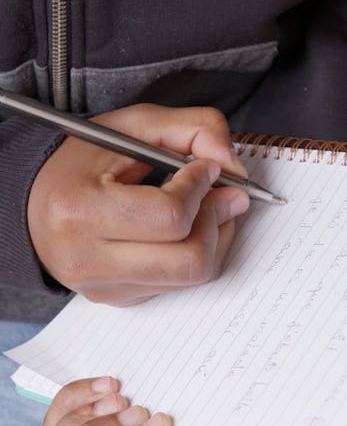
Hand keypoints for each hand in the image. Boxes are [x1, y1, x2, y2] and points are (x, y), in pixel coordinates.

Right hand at [27, 104, 249, 303]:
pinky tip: (184, 227)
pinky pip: (178, 285)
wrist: (36, 202)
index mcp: (80, 210)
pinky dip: (194, 252)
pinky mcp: (118, 300)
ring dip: (215, 236)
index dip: (202, 187)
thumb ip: (192, 128)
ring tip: (208, 206)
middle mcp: (88, 259)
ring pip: (192, 275)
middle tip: (223, 192)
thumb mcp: (133, 125)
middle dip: (218, 218)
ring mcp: (103, 287)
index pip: (170, 217)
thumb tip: (232, 163)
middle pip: (190, 258)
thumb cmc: (82, 162)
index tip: (205, 167)